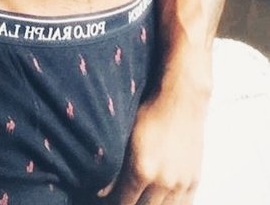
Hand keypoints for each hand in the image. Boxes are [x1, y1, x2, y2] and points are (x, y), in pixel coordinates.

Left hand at [100, 87, 206, 204]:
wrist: (182, 100)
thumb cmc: (150, 112)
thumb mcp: (126, 135)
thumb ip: (115, 166)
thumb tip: (101, 191)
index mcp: (142, 170)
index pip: (123, 203)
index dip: (113, 203)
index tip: (108, 198)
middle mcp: (163, 182)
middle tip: (123, 197)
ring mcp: (180, 184)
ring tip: (140, 198)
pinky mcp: (194, 182)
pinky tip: (160, 201)